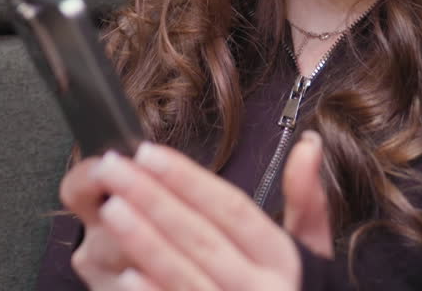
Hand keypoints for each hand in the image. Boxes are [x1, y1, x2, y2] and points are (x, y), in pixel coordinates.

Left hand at [59, 133, 331, 289]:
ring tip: (110, 209)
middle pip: (202, 237)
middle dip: (153, 198)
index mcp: (283, 261)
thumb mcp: (310, 256)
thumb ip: (307, 202)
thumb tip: (308, 145)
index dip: (189, 179)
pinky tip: (127, 276)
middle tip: (114, 168)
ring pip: (185, 277)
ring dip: (145, 241)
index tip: (148, 152)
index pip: (233, 209)